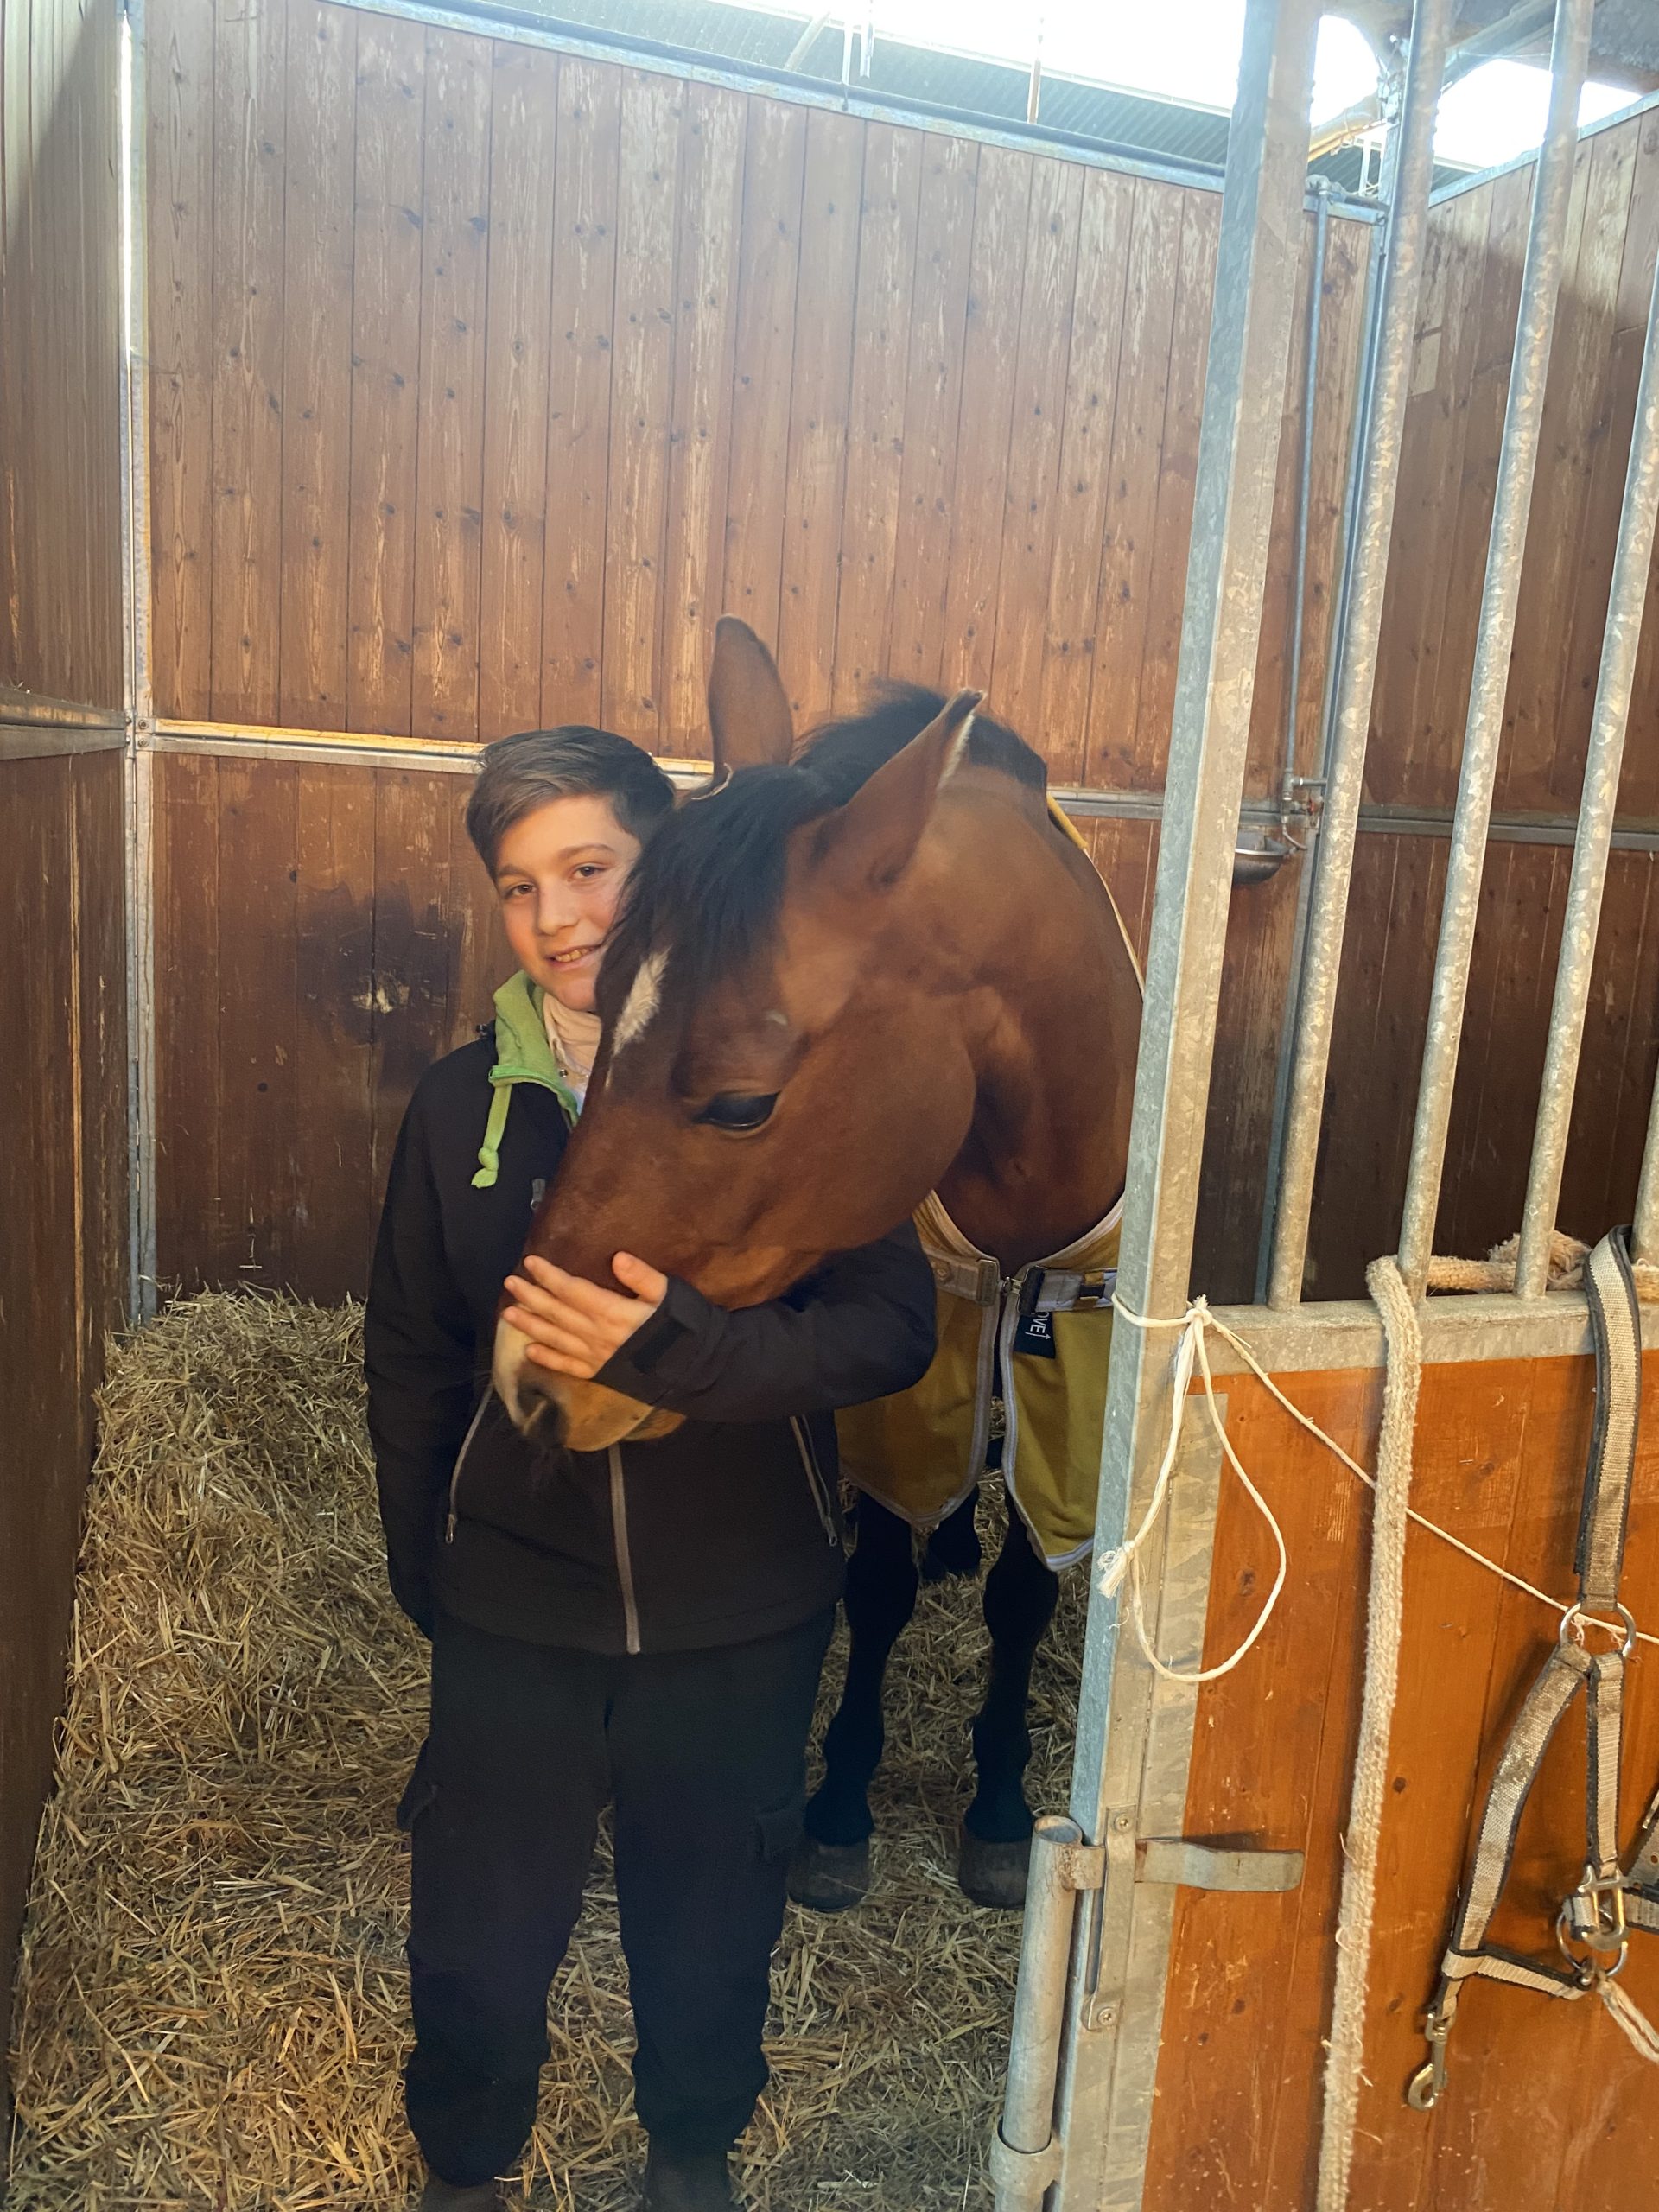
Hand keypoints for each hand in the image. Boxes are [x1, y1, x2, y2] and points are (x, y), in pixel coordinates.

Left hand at [502, 1252, 667, 1379]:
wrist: (695, 1368)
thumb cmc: (683, 1326)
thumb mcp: (670, 1294)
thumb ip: (643, 1276)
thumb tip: (618, 1257)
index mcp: (613, 1312)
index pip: (573, 1290)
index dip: (550, 1276)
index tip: (531, 1262)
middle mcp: (597, 1335)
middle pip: (558, 1313)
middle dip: (532, 1297)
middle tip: (510, 1282)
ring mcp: (596, 1356)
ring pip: (556, 1339)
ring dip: (530, 1326)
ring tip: (507, 1314)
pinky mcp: (600, 1372)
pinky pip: (568, 1366)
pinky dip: (548, 1359)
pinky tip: (529, 1352)